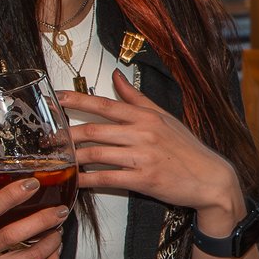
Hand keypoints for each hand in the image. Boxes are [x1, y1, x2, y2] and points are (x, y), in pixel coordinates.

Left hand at [60, 71, 244, 235]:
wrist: (211, 178)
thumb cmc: (187, 149)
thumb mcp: (165, 118)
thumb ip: (137, 98)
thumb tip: (116, 77)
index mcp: (146, 117)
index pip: (105, 105)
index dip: (77, 101)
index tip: (56, 99)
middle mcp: (142, 133)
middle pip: (93, 130)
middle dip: (66, 135)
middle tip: (47, 139)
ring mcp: (142, 157)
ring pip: (96, 154)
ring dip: (72, 158)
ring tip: (56, 160)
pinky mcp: (143, 179)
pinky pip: (106, 178)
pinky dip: (87, 180)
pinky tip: (75, 181)